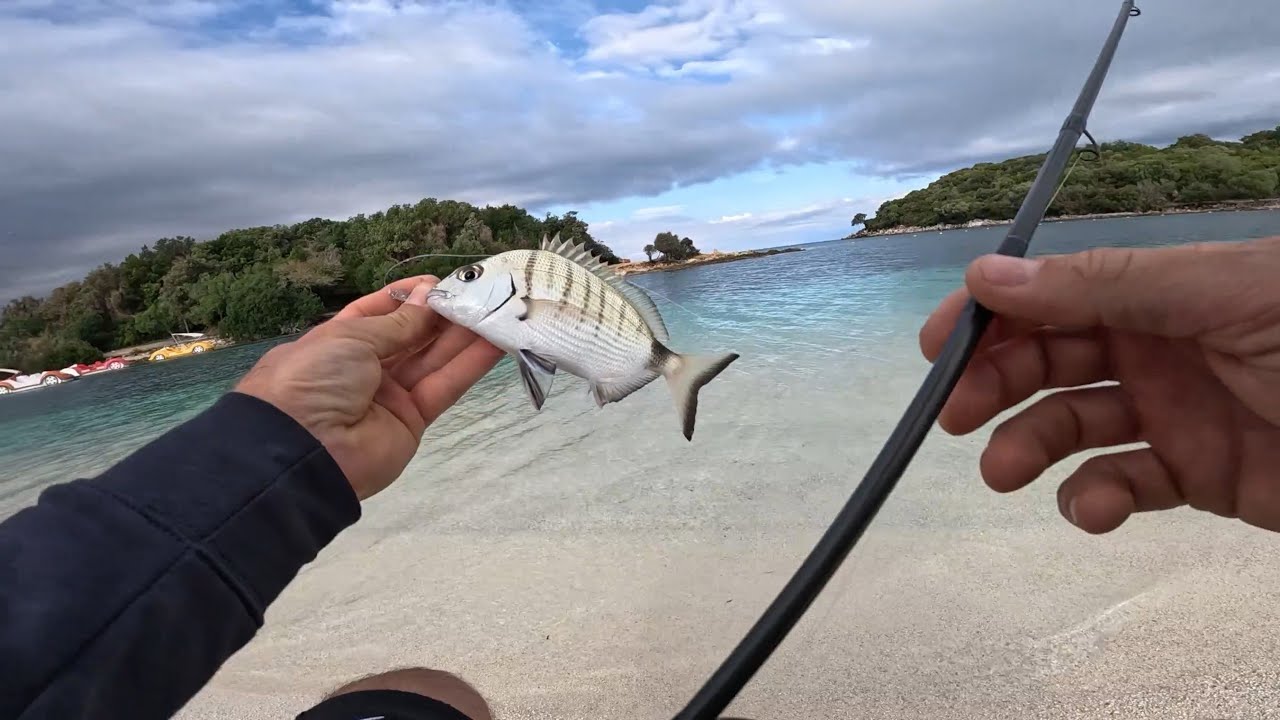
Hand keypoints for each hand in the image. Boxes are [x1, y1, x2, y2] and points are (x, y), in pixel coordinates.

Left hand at [235, 276, 503, 500]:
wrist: (302, 452)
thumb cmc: (314, 379)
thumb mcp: (350, 338)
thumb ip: (398, 322)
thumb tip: (428, 295)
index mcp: (336, 343)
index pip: (376, 313)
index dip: (407, 296)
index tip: (439, 282)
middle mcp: (364, 368)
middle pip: (410, 336)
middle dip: (442, 313)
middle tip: (479, 291)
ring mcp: (389, 396)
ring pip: (432, 359)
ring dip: (464, 335)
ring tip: (497, 308)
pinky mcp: (413, 421)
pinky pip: (444, 386)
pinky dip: (470, 364)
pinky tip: (497, 341)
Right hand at [919, 236, 1279, 533]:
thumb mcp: (1222, 294)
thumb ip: (1106, 285)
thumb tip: (988, 272)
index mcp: (1164, 288)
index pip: (1056, 292)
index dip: (993, 315)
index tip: (938, 347)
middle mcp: (1161, 344)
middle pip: (1053, 358)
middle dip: (999, 384)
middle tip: (957, 418)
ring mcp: (1177, 411)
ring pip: (1075, 424)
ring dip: (1031, 445)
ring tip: (1007, 472)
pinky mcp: (1200, 476)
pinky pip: (1126, 485)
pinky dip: (1097, 500)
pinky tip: (1094, 508)